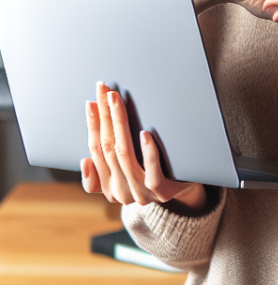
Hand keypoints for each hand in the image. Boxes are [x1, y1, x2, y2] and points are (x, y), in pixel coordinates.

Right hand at [81, 82, 206, 211]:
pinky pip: (152, 173)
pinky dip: (148, 152)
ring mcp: (142, 192)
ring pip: (125, 155)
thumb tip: (85, 160)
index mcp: (108, 186)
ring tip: (117, 101)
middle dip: (104, 116)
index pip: (96, 150)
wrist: (185, 193)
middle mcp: (122, 192)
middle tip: (104, 91)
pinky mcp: (162, 191)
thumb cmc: (153, 177)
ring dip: (119, 124)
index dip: (92, 125)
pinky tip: (145, 133)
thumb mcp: (125, 176)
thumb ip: (102, 173)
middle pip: (107, 147)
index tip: (91, 102)